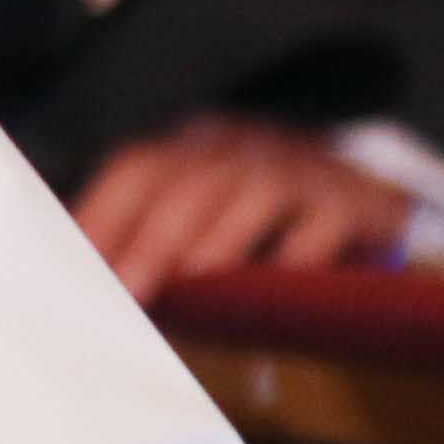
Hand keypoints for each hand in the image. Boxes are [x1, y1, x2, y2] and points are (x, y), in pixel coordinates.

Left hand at [70, 114, 408, 302]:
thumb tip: (97, 294)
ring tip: (193, 275)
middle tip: (126, 290)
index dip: (101, 213)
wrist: (368, 195)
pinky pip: (326, 218)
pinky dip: (304, 247)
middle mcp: (241, 148)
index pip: (136, 168)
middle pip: (189, 184)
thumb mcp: (205, 215)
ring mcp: (299, 169)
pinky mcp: (350, 200)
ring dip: (221, 236)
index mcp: (192, 150)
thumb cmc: (264, 221)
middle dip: (152, 239)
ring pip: (254, 194)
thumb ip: (154, 242)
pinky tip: (283, 273)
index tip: (75, 263)